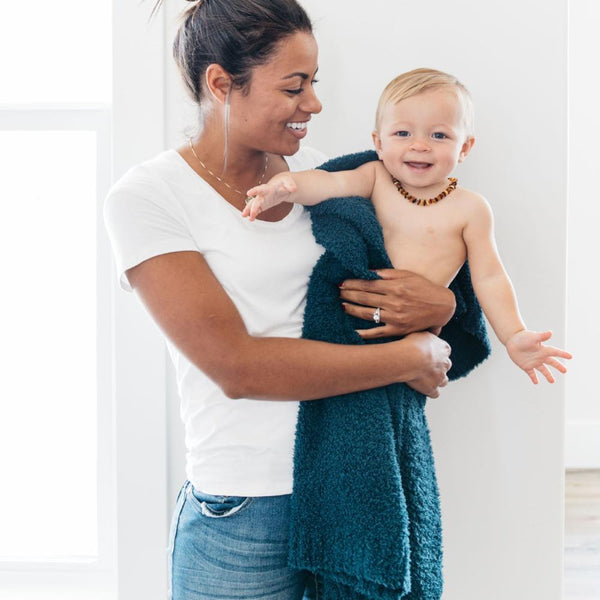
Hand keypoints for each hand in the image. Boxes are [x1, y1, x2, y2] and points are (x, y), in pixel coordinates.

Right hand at [242, 173, 297, 220]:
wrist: (281, 185)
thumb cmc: (283, 183)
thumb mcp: (288, 182)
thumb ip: (290, 185)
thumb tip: (294, 188)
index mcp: (268, 188)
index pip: (261, 189)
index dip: (255, 191)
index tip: (249, 193)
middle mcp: (263, 194)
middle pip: (256, 200)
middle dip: (251, 206)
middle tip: (247, 213)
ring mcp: (262, 199)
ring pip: (253, 205)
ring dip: (248, 210)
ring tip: (244, 216)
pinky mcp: (263, 204)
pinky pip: (257, 209)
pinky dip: (253, 214)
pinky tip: (251, 218)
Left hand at [340, 269, 455, 338]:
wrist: (442, 307)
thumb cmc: (425, 288)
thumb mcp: (408, 275)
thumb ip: (387, 274)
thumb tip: (368, 272)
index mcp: (396, 287)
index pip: (368, 285)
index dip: (353, 284)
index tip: (342, 283)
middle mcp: (394, 302)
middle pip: (365, 298)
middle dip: (349, 295)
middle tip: (337, 293)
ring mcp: (395, 318)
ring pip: (367, 314)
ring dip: (352, 309)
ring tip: (342, 305)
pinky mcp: (398, 330)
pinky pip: (377, 333)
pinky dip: (363, 333)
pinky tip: (352, 331)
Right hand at [402, 331, 451, 397]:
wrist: (409, 358)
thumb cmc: (413, 344)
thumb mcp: (422, 333)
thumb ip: (429, 335)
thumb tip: (432, 332)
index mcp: (444, 348)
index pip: (445, 351)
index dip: (437, 352)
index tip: (428, 352)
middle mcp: (445, 363)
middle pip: (446, 366)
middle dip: (438, 367)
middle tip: (424, 365)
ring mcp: (440, 377)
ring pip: (443, 381)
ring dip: (436, 380)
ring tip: (424, 378)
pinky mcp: (432, 388)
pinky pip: (435, 393)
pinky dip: (431, 391)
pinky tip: (423, 388)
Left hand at [505, 329, 571, 383]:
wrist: (512, 340)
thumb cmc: (523, 337)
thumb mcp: (533, 337)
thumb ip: (542, 336)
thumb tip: (550, 332)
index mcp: (543, 349)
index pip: (555, 352)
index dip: (562, 354)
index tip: (570, 357)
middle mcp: (540, 356)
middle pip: (551, 362)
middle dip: (558, 366)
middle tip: (565, 371)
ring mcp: (533, 362)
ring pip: (543, 370)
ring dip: (548, 375)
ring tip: (552, 381)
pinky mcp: (526, 366)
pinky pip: (531, 373)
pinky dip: (534, 378)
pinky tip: (536, 382)